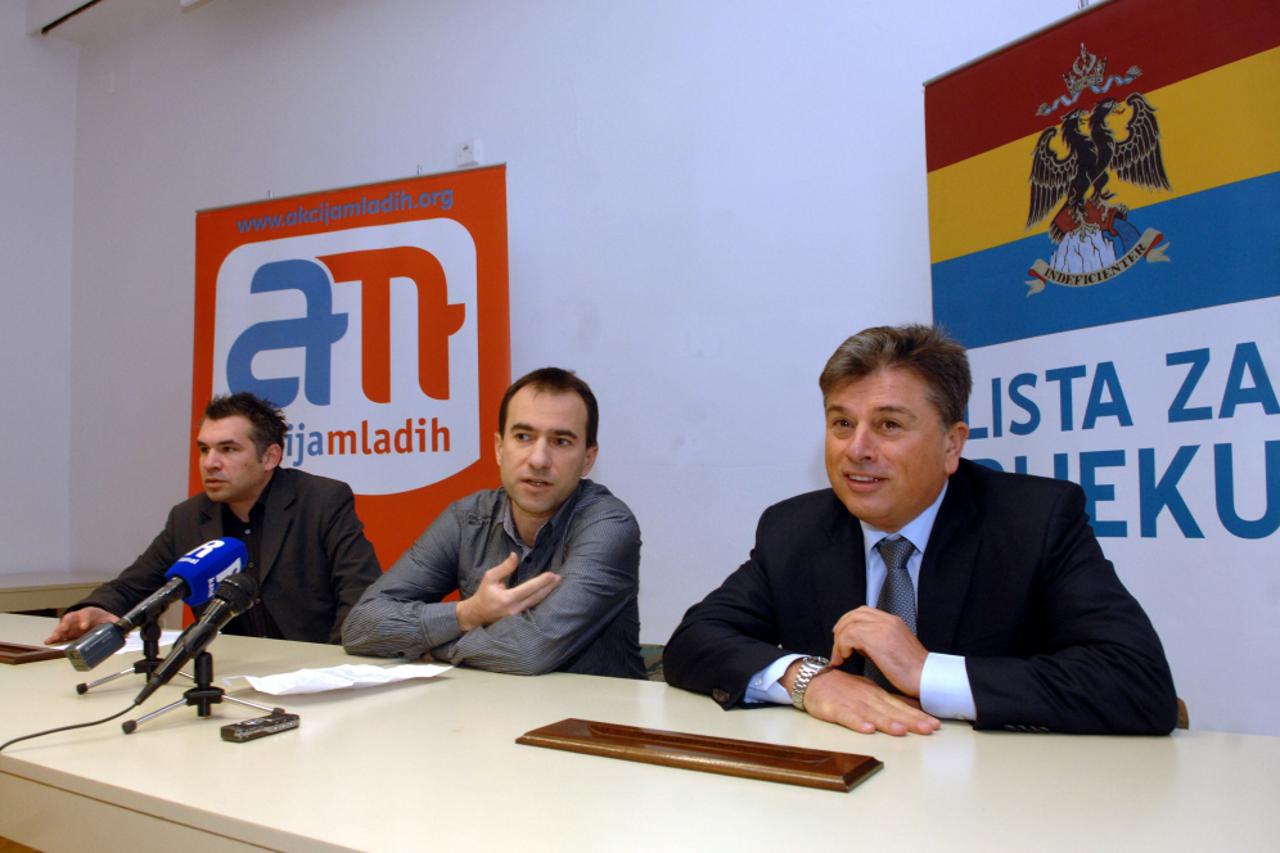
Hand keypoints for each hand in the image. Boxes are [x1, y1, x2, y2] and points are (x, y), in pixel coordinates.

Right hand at [45, 607, 117, 643]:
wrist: (94, 615)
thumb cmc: (100, 617)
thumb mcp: (109, 619)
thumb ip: (116, 624)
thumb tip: (127, 634)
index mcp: (88, 614)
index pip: (85, 615)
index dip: (83, 620)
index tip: (83, 626)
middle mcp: (77, 618)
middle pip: (69, 619)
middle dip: (65, 625)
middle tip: (63, 631)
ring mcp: (71, 624)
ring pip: (62, 626)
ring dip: (57, 632)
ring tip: (52, 639)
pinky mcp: (66, 630)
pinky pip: (58, 633)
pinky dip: (52, 637)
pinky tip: (48, 642)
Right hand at [455, 552, 560, 631]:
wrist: (476, 615)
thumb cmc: (483, 594)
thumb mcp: (490, 578)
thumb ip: (504, 567)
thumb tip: (515, 555)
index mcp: (507, 599)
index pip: (529, 588)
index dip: (542, 581)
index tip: (552, 574)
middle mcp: (514, 609)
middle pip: (537, 596)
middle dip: (549, 587)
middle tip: (560, 578)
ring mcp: (517, 616)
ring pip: (536, 603)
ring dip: (547, 593)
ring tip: (557, 584)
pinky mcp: (519, 619)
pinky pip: (532, 607)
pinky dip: (541, 599)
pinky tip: (548, 593)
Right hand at [793, 666, 939, 735]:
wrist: (812, 679)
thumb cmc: (843, 688)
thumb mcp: (870, 691)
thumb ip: (890, 702)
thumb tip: (915, 708)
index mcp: (876, 695)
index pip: (900, 706)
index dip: (917, 715)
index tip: (935, 724)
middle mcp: (867, 698)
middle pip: (891, 711)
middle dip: (910, 720)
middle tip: (928, 728)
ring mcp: (851, 702)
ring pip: (871, 713)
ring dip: (887, 722)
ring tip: (902, 730)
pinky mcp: (834, 708)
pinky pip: (846, 716)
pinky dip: (857, 722)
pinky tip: (867, 729)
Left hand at [829, 606, 927, 696]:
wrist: (927, 678)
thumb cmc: (912, 671)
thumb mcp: (892, 650)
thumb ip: (874, 642)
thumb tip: (856, 644)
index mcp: (892, 622)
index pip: (863, 612)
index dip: (848, 622)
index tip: (841, 637)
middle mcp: (887, 621)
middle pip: (853, 615)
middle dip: (840, 630)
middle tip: (836, 647)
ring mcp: (883, 628)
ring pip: (849, 624)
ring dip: (839, 641)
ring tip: (839, 657)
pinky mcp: (878, 639)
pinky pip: (850, 635)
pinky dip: (842, 647)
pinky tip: (844, 658)